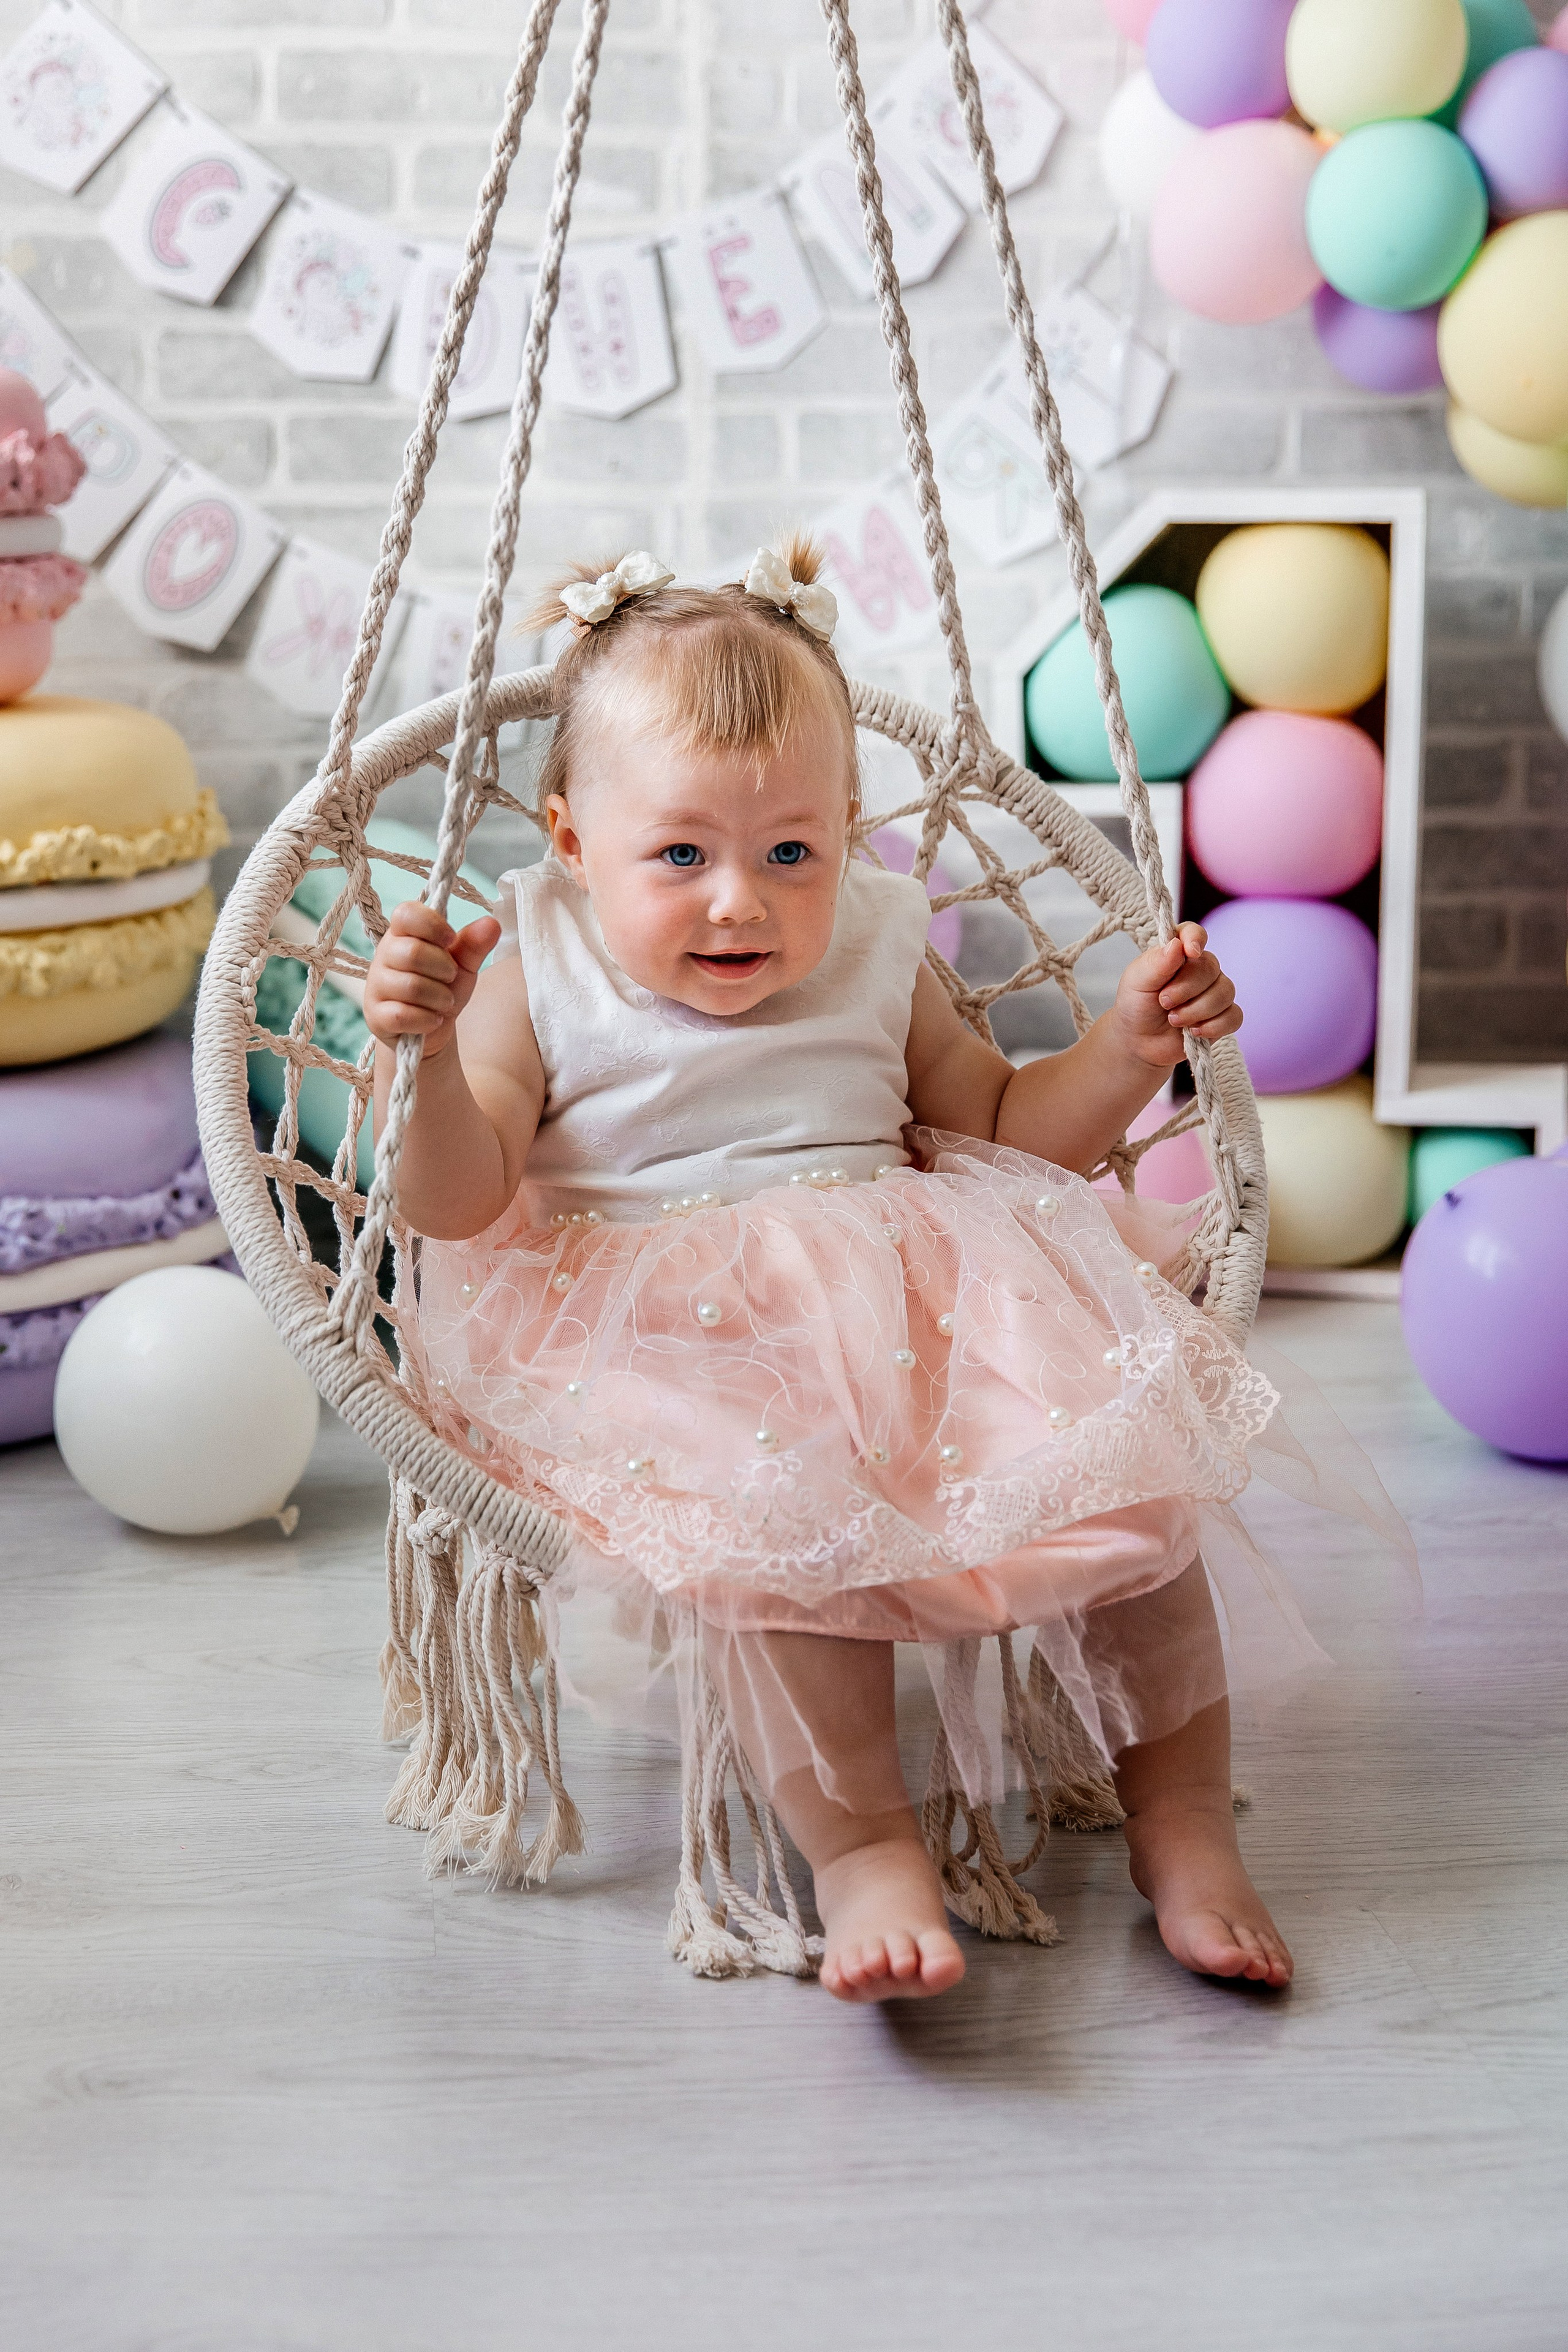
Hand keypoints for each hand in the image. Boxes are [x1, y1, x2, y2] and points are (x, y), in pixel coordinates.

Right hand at [363, 901, 501, 1056]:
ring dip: (440, 998)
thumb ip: (475, 945)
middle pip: (413, 953)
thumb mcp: (463, 965)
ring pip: (411, 987)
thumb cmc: (442, 987)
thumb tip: (492, 924)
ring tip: (445, 1002)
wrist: (432, 1028)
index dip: (433, 925)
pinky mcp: (376, 1016)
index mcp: (402, 934)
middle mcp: (384, 956)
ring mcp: (376, 986)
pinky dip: (427, 1020)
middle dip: (444, 968)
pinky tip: (433, 1020)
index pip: (406, 913)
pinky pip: (402, 1015)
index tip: (450, 940)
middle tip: (450, 977)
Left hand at [1112, 921, 1241, 1070]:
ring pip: (1225, 992)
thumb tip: (1178, 944)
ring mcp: (1214, 993)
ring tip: (1173, 1020)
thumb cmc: (1136, 1005)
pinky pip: (1234, 1017)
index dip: (1196, 938)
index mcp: (1178, 953)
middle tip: (1164, 1002)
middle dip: (1186, 989)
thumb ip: (1156, 963)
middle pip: (1211, 968)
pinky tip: (1194, 1032)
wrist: (1138, 1040)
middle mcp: (1201, 969)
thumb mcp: (1137, 982)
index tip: (1190, 952)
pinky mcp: (1222, 1017)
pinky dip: (1214, 1026)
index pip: (1194, 934)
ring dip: (1197, 1010)